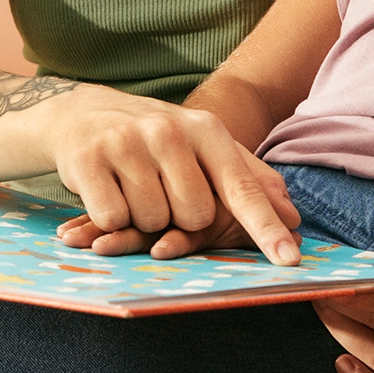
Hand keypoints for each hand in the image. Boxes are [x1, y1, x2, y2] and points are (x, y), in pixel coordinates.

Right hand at [41, 94, 300, 263]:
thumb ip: (248, 179)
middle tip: (160, 190)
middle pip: (193, 216)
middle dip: (177, 217)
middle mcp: (168, 131)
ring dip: (141, 217)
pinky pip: (112, 219)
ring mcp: (126, 143)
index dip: (265, 226)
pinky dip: (110, 217)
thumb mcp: (203, 146)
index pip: (240, 187)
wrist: (80, 113)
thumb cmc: (154, 140)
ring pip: (150, 221)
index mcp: (205, 130)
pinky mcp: (88, 159)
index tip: (289, 259)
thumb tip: (293, 217)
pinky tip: (106, 189)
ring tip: (130, 187)